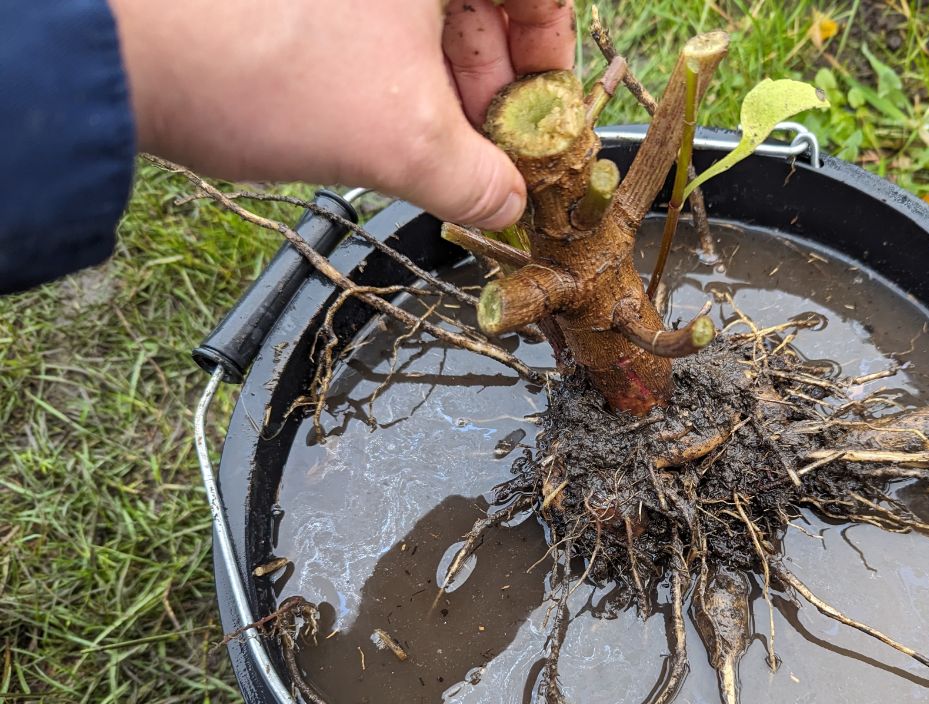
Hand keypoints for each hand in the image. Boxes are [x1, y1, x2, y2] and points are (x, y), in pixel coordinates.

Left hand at [109, 0, 575, 229]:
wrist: (122, 52)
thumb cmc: (267, 64)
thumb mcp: (405, 141)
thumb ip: (480, 181)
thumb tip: (508, 204)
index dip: (550, 59)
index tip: (545, 119)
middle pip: (477, 5)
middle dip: (491, 89)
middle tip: (492, 159)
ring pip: (420, 20)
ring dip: (440, 93)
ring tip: (438, 161)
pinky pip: (371, 27)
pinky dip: (389, 79)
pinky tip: (385, 132)